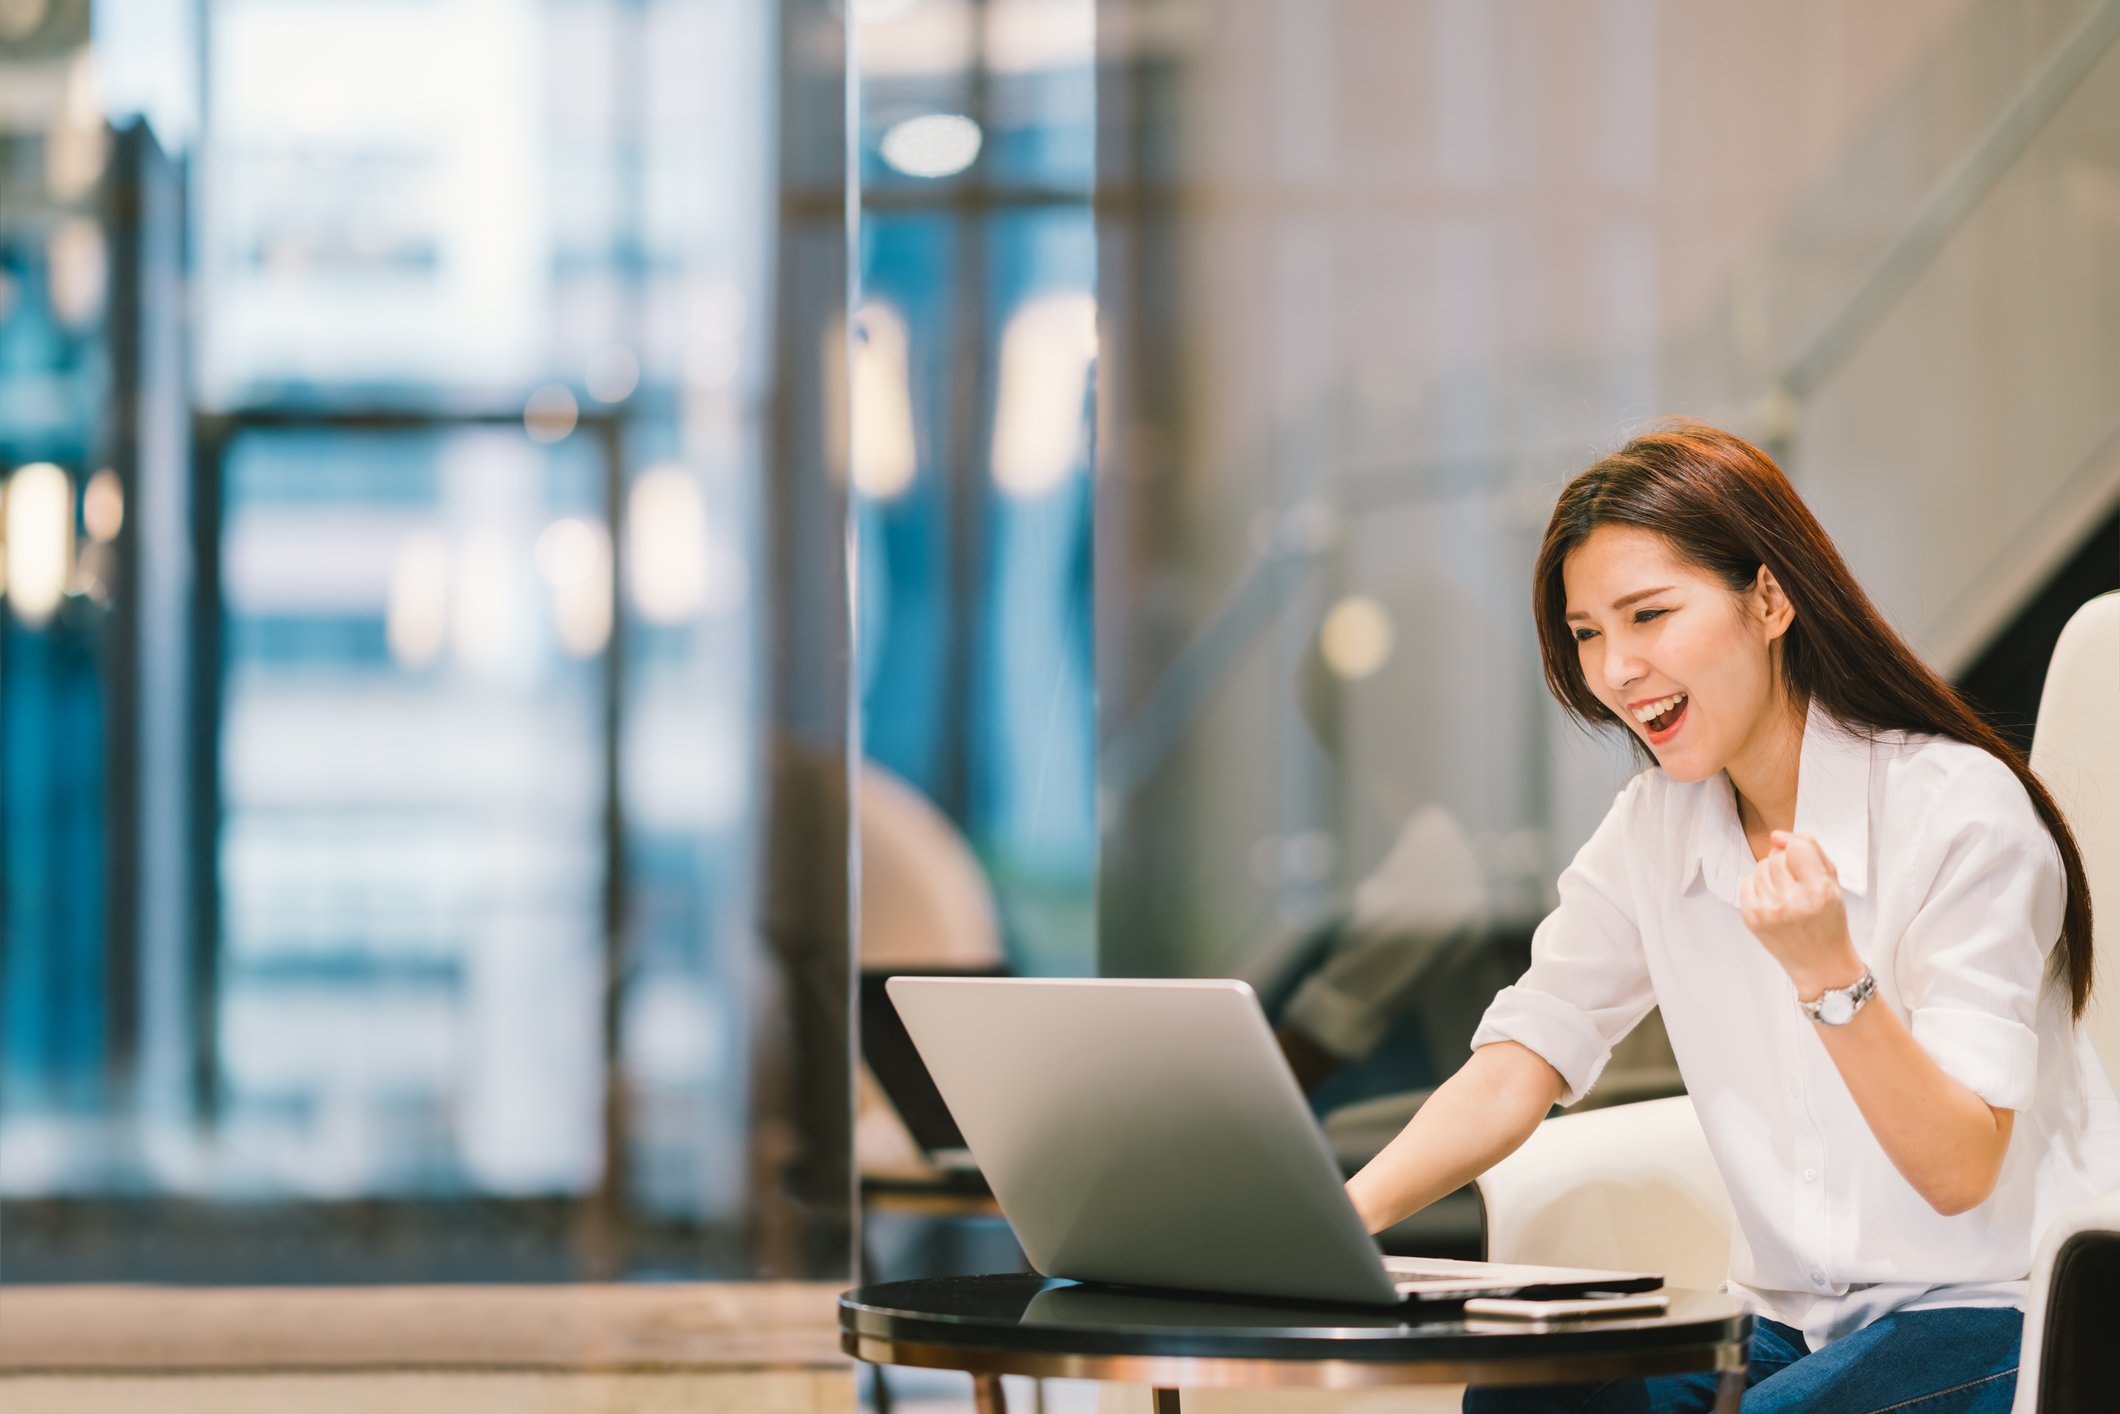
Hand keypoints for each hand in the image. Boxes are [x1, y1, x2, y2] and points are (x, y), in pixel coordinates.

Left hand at [1739, 830, 1862, 997]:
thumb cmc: (1828, 920)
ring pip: (1760, 867)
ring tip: (1787, 893)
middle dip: (1786, 864)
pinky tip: (1773, 901)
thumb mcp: (1833, 882)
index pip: (1797, 847)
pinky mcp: (1752, 919)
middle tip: (1798, 883)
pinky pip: (1746, 883)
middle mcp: (1792, 901)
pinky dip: (1758, 887)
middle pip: (1776, 856)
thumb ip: (1810, 850)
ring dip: (1772, 874)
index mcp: (1818, 891)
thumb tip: (1776, 835)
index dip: (1799, 850)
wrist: (1820, 962)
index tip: (1802, 861)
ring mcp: (1769, 911)